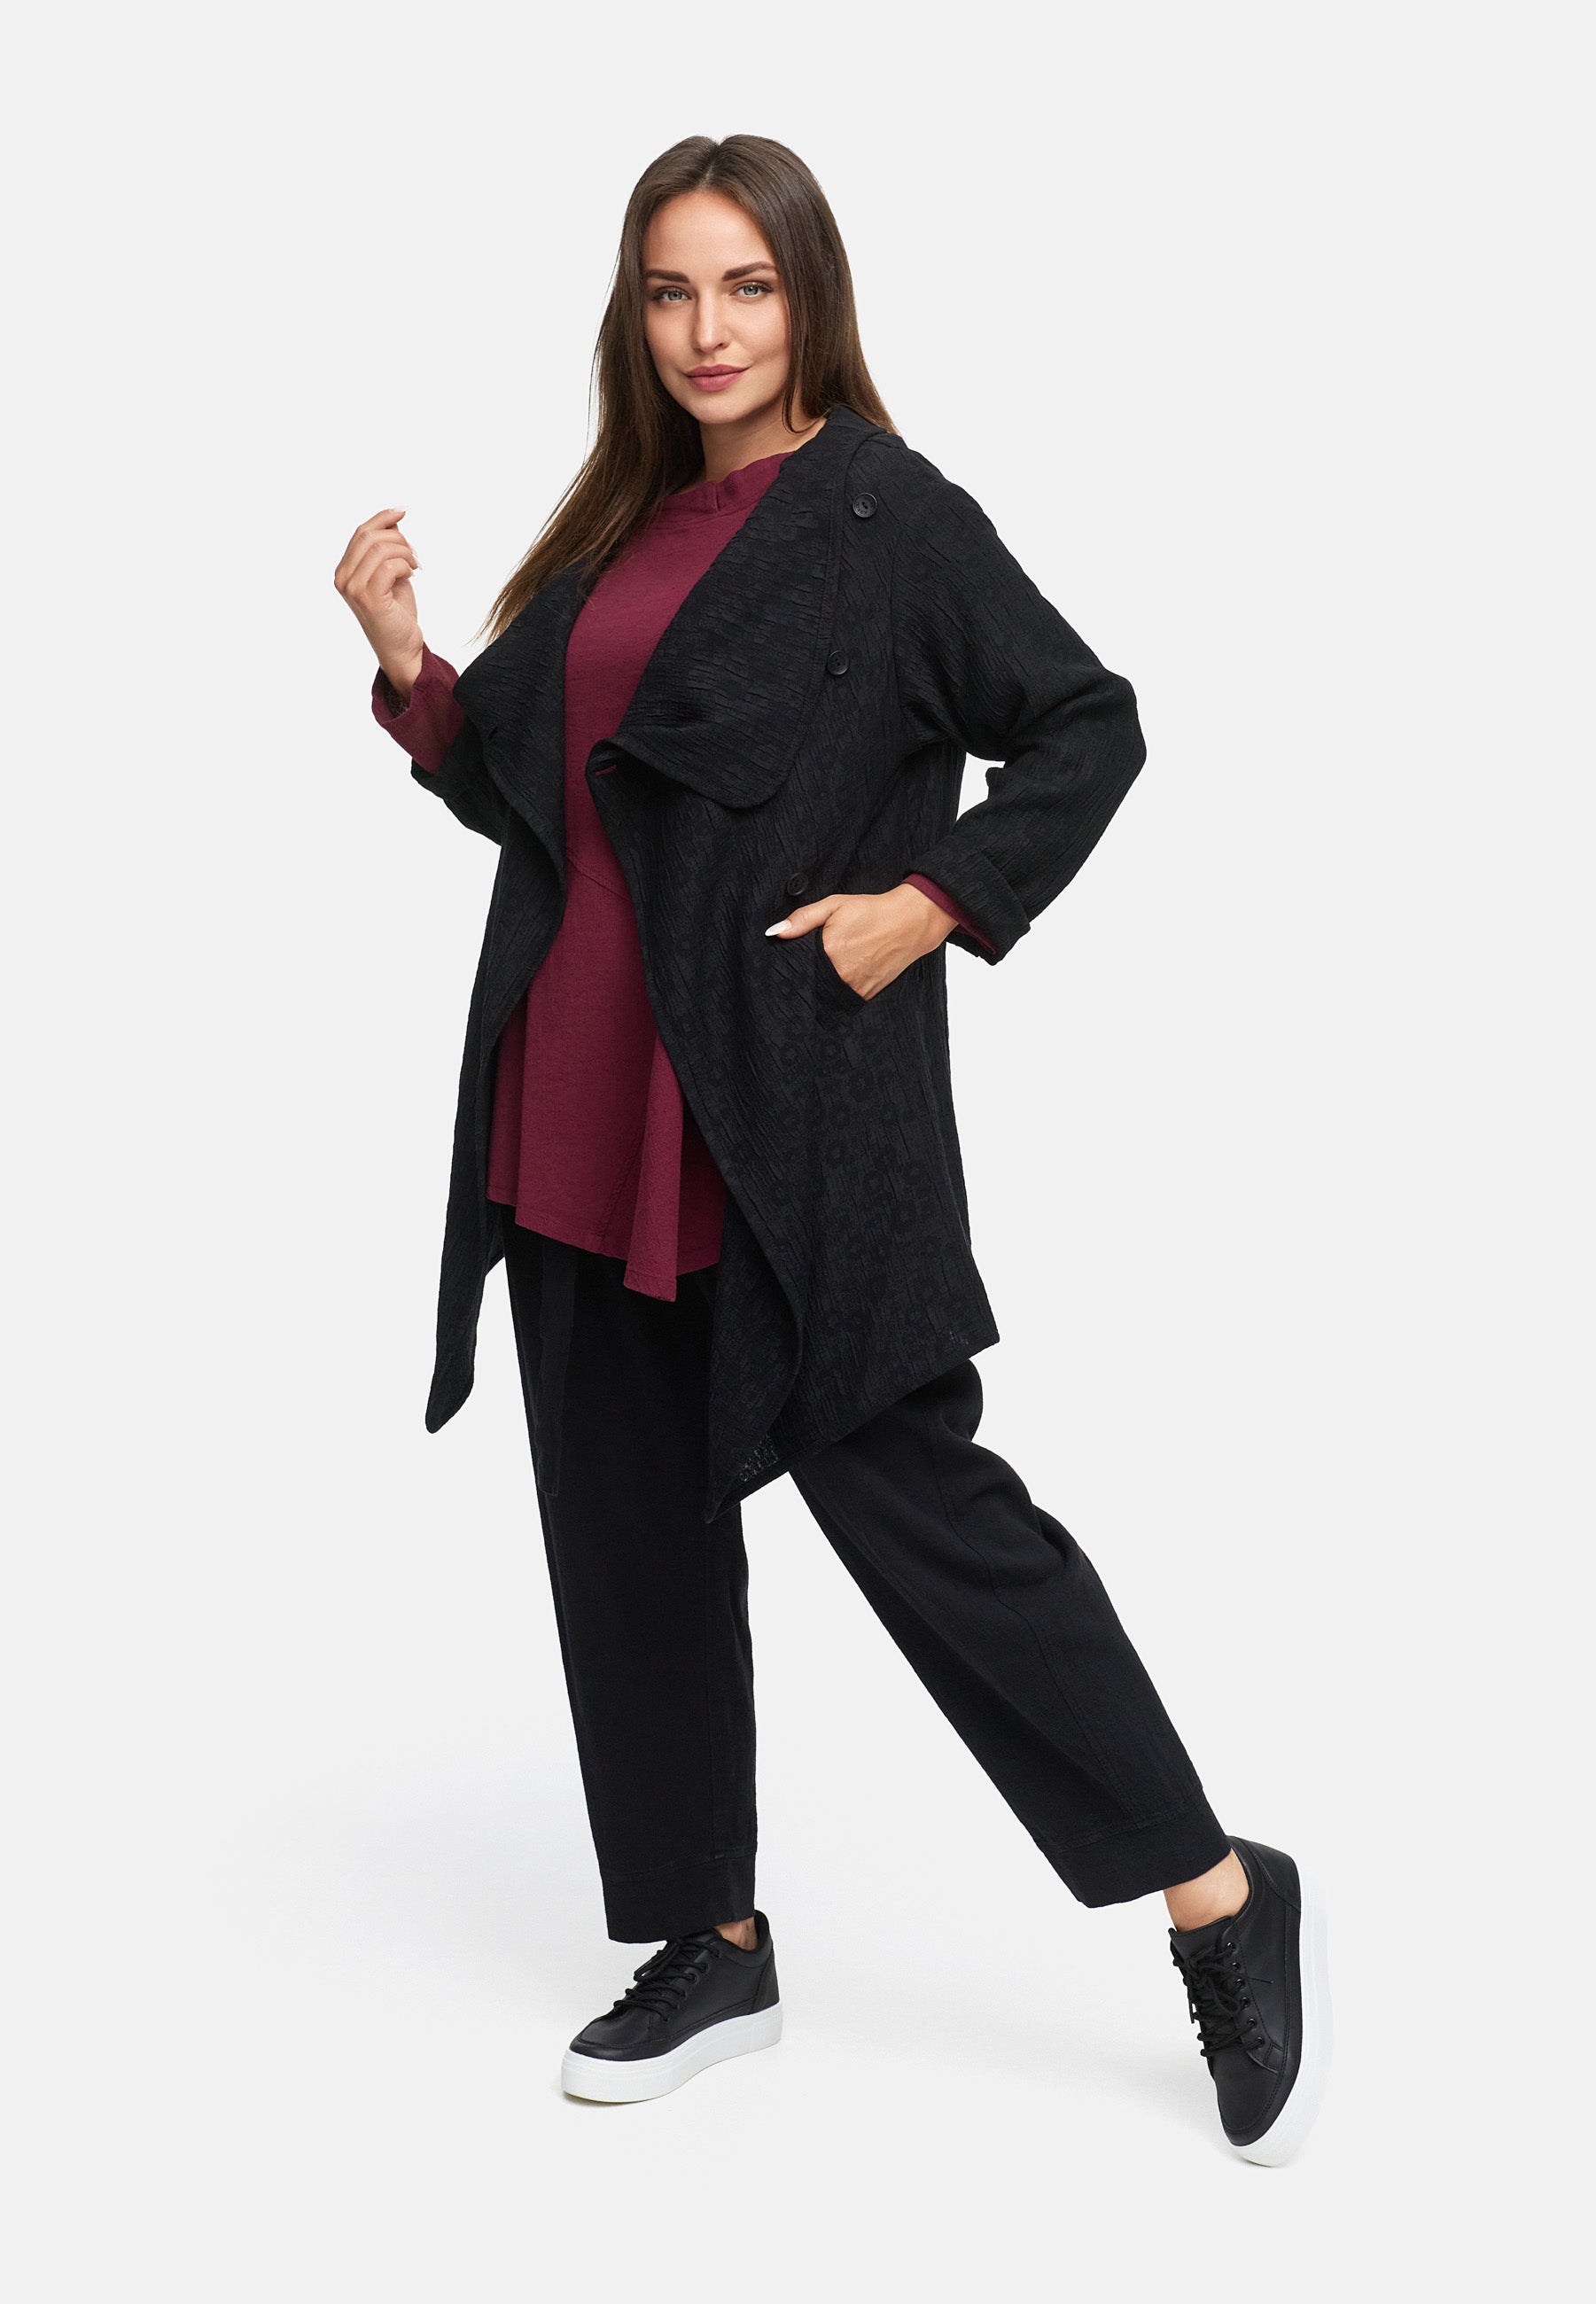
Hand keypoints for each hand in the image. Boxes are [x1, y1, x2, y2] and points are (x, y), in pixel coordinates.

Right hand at [334, 508, 424, 700]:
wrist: (402, 647)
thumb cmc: (396, 612)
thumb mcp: (391, 573)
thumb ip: (387, 549)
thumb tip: (394, 518)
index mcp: (344, 570)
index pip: (361, 532)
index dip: (382, 518)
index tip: (402, 511)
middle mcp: (343, 578)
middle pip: (369, 536)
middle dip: (398, 539)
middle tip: (414, 555)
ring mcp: (353, 588)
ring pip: (381, 549)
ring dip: (405, 553)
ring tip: (415, 567)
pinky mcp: (368, 598)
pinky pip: (390, 566)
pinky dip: (406, 566)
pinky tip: (411, 576)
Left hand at [765, 884, 956, 998]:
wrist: (910, 922)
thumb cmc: (872, 911)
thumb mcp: (834, 905)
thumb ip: (803, 919)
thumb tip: (775, 932)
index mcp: (828, 951)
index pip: (797, 967)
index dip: (793, 964)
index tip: (791, 961)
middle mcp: (840, 974)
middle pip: (810, 981)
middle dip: (808, 974)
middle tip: (813, 963)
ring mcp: (854, 987)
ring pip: (826, 992)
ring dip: (823, 984)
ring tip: (830, 968)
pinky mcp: (866, 995)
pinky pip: (843, 997)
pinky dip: (839, 989)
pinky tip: (844, 974)